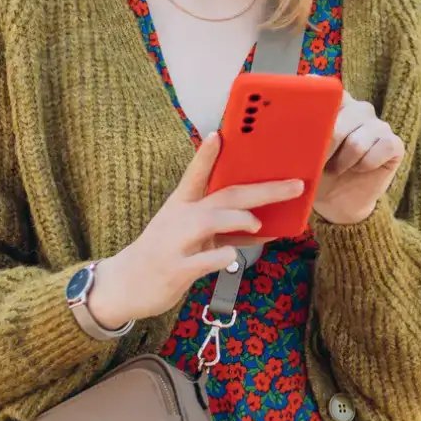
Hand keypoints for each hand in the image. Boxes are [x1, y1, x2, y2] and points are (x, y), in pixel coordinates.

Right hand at [87, 131, 303, 327]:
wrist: (125, 285)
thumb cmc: (167, 253)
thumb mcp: (188, 232)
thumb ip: (221, 225)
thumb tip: (264, 222)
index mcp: (182, 205)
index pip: (196, 173)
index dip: (208, 154)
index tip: (219, 134)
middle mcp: (179, 219)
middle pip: (224, 196)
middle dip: (263, 190)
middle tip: (295, 185)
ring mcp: (176, 243)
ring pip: (210, 221)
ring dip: (239, 219)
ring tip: (257, 223)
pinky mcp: (176, 269)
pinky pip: (205, 260)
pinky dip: (224, 258)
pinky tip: (232, 258)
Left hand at [312, 92, 403, 225]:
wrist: (337, 201)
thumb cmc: (317, 173)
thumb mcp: (302, 155)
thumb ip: (301, 137)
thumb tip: (296, 135)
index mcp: (335, 103)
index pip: (327, 91)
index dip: (316, 107)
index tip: (305, 124)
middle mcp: (358, 109)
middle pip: (339, 124)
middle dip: (326, 150)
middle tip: (320, 164)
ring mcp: (378, 125)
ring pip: (357, 143)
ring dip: (344, 162)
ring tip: (338, 168)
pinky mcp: (394, 143)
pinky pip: (381, 150)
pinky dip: (366, 165)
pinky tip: (360, 170)